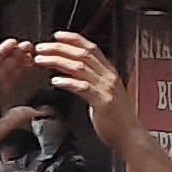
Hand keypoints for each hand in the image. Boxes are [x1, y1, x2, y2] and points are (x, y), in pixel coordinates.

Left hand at [35, 32, 134, 147]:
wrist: (129, 136)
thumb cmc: (114, 117)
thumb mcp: (103, 92)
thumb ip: (90, 80)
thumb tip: (70, 70)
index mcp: (109, 72)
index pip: (92, 48)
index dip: (74, 39)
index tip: (57, 35)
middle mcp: (109, 77)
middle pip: (83, 54)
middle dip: (60, 48)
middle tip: (41, 47)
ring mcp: (107, 88)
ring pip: (81, 67)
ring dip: (58, 61)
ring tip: (41, 60)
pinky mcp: (103, 102)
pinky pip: (84, 88)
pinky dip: (68, 82)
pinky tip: (55, 81)